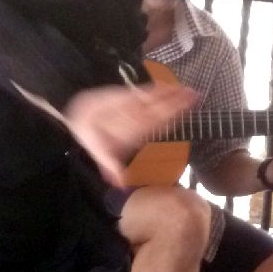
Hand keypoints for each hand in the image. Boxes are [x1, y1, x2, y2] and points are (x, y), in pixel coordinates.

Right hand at [64, 82, 197, 185]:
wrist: (77, 118)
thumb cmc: (89, 137)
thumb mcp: (98, 153)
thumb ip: (110, 166)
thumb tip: (119, 186)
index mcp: (136, 133)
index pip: (158, 126)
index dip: (173, 119)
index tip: (187, 113)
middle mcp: (140, 120)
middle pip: (163, 112)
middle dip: (178, 104)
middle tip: (195, 96)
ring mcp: (136, 108)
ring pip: (157, 102)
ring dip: (172, 95)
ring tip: (188, 89)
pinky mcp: (128, 97)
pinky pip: (144, 92)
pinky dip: (156, 89)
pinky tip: (168, 84)